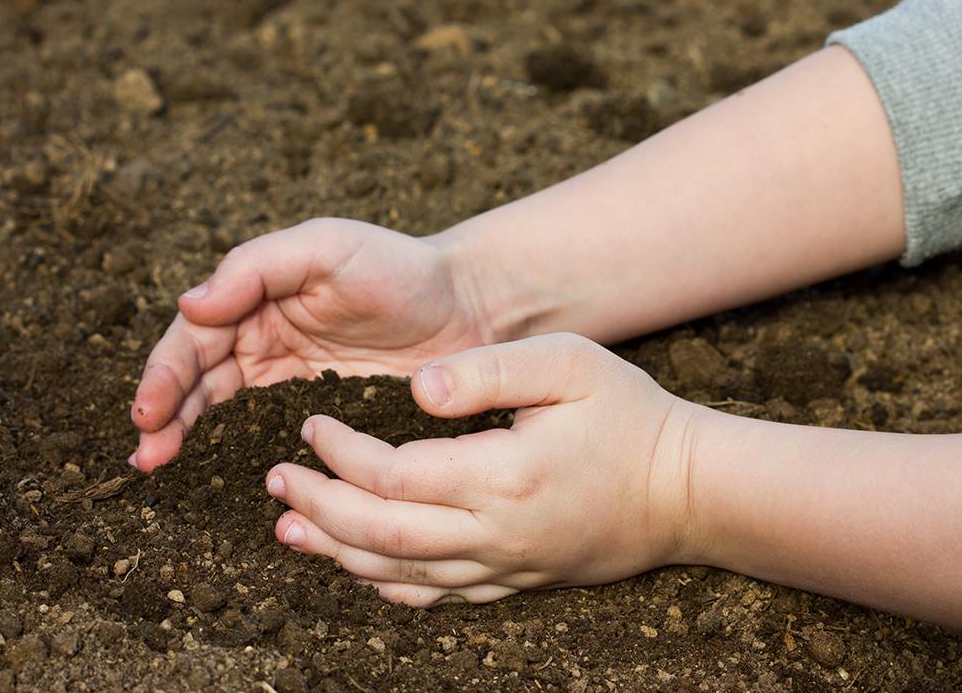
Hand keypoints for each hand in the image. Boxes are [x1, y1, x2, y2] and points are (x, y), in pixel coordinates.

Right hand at [131, 218, 486, 470]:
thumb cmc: (398, 266)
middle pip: (199, 382)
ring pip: (227, 413)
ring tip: (162, 468)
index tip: (148, 412)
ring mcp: (294, 383)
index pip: (195, 339)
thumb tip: (190, 304)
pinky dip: (243, 456)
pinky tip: (228, 480)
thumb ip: (257, 267)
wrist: (469, 305)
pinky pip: (274, 437)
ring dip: (190, 439)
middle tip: (147, 456)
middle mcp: (266, 342)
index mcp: (256, 301)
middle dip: (165, 416)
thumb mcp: (327, 247)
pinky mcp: (326, 416)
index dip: (166, 375)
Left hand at [264, 333, 701, 606]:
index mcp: (501, 476)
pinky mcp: (516, 581)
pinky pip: (436, 597)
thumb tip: (412, 390)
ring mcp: (504, 567)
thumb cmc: (628, 417)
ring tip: (290, 528)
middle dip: (318, 507)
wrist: (686, 491)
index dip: (339, 452)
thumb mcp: (568, 364)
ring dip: (336, 551)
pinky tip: (357, 569)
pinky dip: (385, 585)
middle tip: (275, 481)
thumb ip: (486, 371)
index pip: (390, 475)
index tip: (310, 423)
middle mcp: (495, 534)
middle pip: (379, 534)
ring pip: (398, 575)